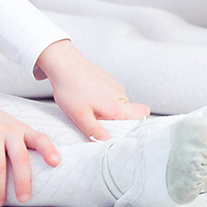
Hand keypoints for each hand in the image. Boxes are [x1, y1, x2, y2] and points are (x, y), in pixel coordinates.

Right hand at [0, 82, 59, 206]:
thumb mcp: (11, 129)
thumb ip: (21, 145)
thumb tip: (34, 176)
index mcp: (21, 130)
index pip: (40, 139)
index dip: (48, 150)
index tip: (55, 163)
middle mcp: (8, 131)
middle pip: (20, 158)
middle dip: (23, 181)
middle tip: (23, 199)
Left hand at [35, 40, 149, 140]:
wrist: (63, 63)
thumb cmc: (71, 89)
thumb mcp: (80, 116)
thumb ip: (95, 132)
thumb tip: (108, 143)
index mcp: (117, 106)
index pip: (143, 115)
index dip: (137, 125)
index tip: (122, 133)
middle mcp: (121, 95)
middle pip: (130, 113)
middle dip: (117, 122)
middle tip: (98, 124)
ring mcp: (115, 86)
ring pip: (119, 105)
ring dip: (108, 111)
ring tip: (89, 109)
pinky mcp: (108, 80)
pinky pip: (112, 95)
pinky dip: (103, 100)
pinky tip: (88, 99)